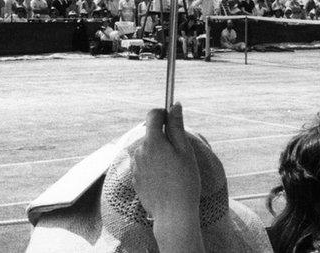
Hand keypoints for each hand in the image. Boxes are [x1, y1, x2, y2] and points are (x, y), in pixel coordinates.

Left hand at [131, 103, 202, 250]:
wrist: (173, 214)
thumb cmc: (184, 181)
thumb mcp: (185, 150)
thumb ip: (177, 126)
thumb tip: (174, 105)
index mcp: (152, 142)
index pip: (152, 114)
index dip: (164, 114)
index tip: (173, 120)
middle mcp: (139, 151)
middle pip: (151, 133)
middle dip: (163, 136)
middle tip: (180, 153)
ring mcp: (135, 166)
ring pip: (148, 149)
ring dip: (159, 152)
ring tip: (174, 169)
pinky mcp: (135, 179)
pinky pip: (145, 164)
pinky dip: (154, 166)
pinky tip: (165, 179)